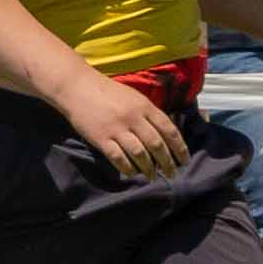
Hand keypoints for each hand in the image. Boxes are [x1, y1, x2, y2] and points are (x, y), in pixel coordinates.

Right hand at [64, 72, 185, 181]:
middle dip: (167, 163)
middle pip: (157, 145)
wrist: (78, 87)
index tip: (184, 160)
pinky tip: (132, 173)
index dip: (179, 148)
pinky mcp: (101, 138)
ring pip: (140, 154)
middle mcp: (134, 118)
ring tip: (152, 176)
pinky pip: (118, 158)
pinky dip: (127, 168)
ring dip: (148, 168)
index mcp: (145, 106)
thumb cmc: (108, 92)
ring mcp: (117, 129)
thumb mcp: (134, 97)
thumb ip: (149, 114)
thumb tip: (164, 135)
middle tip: (172, 174)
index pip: (169, 130)